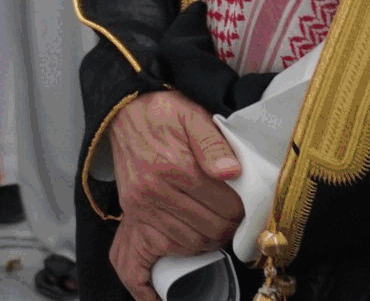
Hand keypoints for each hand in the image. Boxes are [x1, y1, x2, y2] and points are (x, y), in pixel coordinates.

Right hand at [107, 90, 244, 300]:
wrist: (124, 111)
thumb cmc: (161, 113)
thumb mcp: (193, 115)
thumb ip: (214, 142)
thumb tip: (230, 171)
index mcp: (174, 168)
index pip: (225, 206)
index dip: (242, 210)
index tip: (245, 204)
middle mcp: (155, 191)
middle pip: (210, 229)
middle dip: (229, 227)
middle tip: (234, 218)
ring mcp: (141, 206)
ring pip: (189, 243)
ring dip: (209, 241)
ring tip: (216, 227)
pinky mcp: (133, 213)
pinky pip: (156, 249)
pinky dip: (173, 257)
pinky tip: (181, 257)